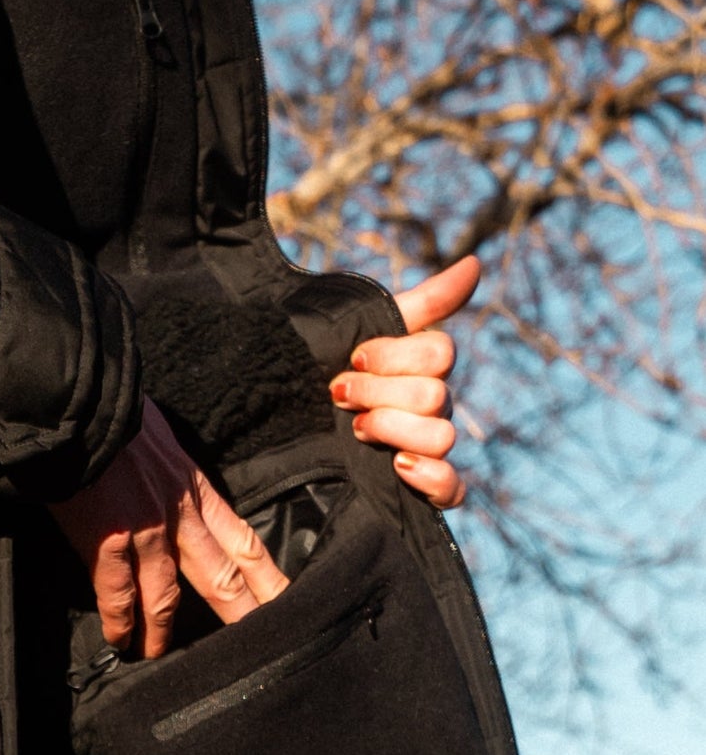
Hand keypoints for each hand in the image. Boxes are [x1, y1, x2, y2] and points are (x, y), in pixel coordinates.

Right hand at [50, 399, 288, 659]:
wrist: (80, 405)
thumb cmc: (112, 413)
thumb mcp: (158, 438)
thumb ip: (167, 467)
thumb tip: (161, 476)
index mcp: (194, 488)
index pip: (242, 539)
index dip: (266, 575)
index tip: (286, 601)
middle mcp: (180, 515)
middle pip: (223, 575)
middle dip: (244, 614)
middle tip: (265, 649)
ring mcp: (145, 532)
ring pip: (167, 596)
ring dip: (164, 632)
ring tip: (159, 655)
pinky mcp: (108, 542)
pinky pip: (117, 594)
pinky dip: (121, 622)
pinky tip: (121, 641)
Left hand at [333, 255, 480, 509]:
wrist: (281, 427)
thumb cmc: (325, 374)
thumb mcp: (359, 332)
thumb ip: (420, 302)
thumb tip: (474, 264)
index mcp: (420, 369)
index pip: (440, 352)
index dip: (395, 354)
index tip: (353, 357)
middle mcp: (429, 407)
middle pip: (436, 396)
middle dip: (379, 393)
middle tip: (339, 396)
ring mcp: (425, 446)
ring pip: (442, 436)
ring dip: (394, 430)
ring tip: (355, 431)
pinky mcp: (419, 486)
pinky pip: (452, 490)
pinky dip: (432, 479)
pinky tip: (400, 467)